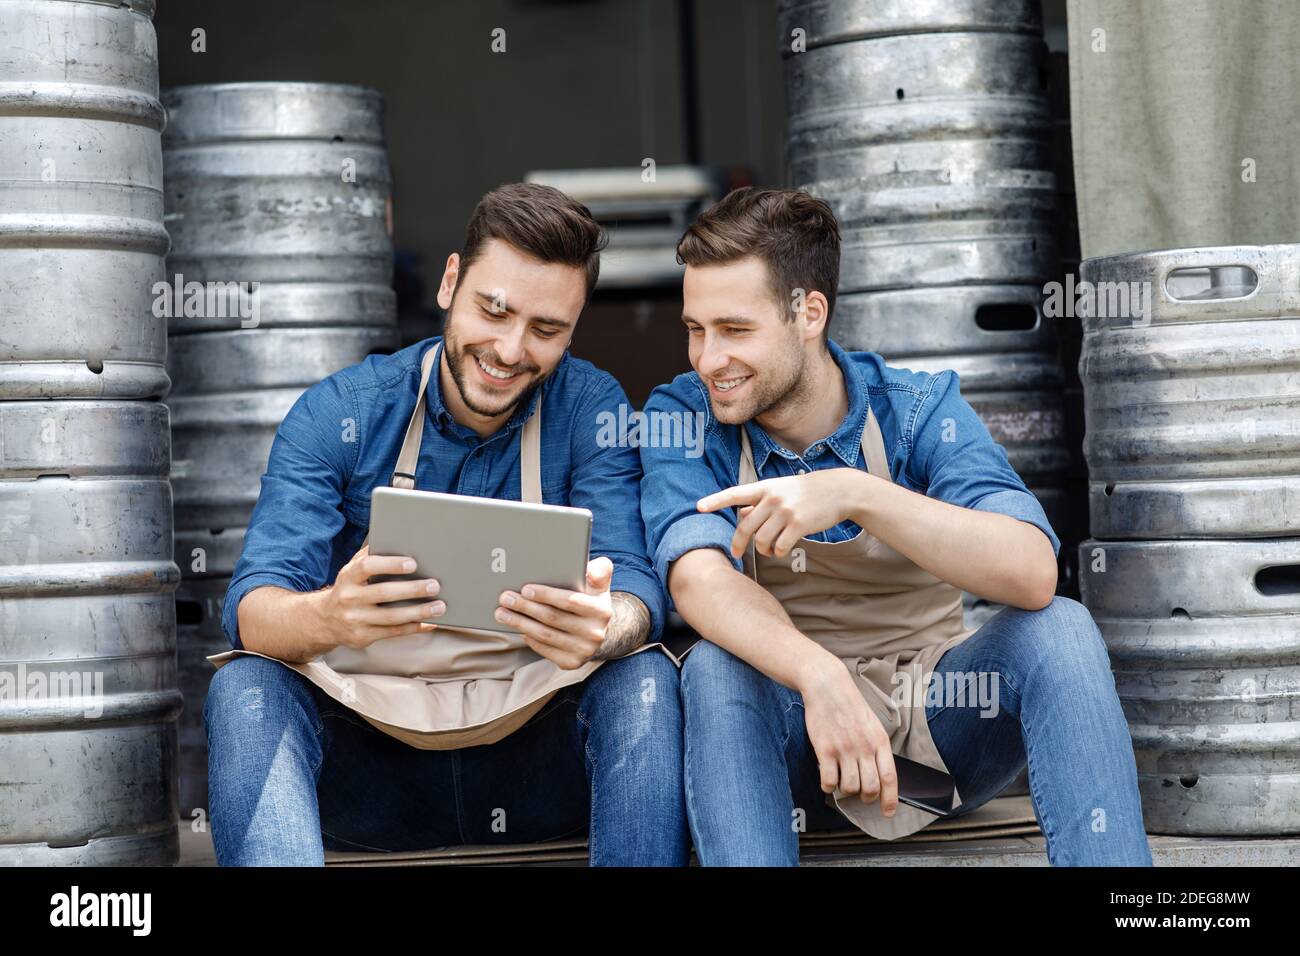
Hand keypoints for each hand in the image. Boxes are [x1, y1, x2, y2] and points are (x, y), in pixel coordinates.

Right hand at [315, 544, 444, 649]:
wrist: (325, 619)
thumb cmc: (350, 587)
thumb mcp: (352, 570)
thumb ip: (371, 556)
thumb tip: (400, 541)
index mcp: (348, 577)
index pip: (367, 567)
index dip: (390, 564)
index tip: (413, 564)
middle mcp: (349, 598)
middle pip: (385, 593)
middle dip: (413, 589)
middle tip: (435, 585)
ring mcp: (355, 620)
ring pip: (392, 617)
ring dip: (419, 611)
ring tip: (439, 606)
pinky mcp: (362, 637)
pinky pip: (393, 633)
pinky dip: (414, 627)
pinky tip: (430, 622)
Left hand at [494, 556, 614, 669]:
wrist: (596, 630)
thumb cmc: (590, 600)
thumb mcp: (599, 584)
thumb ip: (600, 571)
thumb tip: (591, 570)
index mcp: (602, 611)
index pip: (570, 601)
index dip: (546, 594)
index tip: (525, 588)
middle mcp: (595, 634)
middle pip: (552, 618)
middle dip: (525, 607)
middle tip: (506, 598)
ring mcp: (584, 651)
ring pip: (544, 635)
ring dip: (520, 622)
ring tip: (502, 612)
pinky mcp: (571, 663)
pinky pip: (544, 649)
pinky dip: (528, 637)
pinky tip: (517, 626)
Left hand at [697, 468, 863, 558]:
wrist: (837, 491)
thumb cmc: (804, 492)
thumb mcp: (780, 491)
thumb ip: (759, 503)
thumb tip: (740, 514)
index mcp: (765, 487)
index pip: (735, 493)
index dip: (715, 501)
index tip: (698, 507)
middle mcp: (772, 498)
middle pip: (745, 527)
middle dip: (738, 544)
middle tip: (736, 553)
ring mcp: (786, 511)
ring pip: (762, 540)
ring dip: (763, 550)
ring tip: (769, 550)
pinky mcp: (799, 524)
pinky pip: (779, 546)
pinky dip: (777, 552)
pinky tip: (781, 550)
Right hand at [799, 655, 898, 815]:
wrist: (827, 686)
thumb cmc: (849, 704)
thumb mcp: (872, 723)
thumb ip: (876, 747)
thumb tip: (880, 773)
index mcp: (879, 741)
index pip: (890, 778)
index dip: (890, 800)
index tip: (888, 812)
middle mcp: (864, 747)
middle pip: (870, 787)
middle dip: (866, 797)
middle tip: (860, 795)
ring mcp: (844, 749)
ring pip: (850, 787)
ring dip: (846, 790)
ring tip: (842, 782)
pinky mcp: (825, 749)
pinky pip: (828, 780)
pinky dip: (828, 786)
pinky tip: (828, 779)